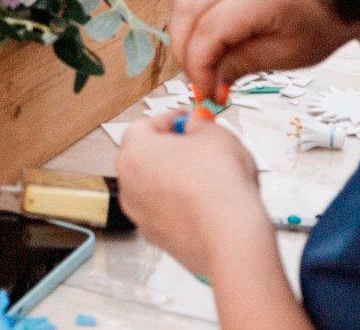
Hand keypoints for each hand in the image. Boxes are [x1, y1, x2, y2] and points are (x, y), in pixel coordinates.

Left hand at [115, 103, 266, 278]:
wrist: (230, 238)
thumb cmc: (219, 188)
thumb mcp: (215, 134)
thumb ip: (199, 125)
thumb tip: (195, 127)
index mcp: (134, 153)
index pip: (145, 126)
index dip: (170, 121)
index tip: (186, 122)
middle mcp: (129, 186)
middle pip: (146, 158)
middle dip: (171, 151)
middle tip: (197, 148)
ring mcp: (141, 216)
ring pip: (155, 189)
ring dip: (175, 181)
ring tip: (207, 179)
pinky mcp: (159, 239)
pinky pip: (167, 214)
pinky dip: (182, 207)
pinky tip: (207, 204)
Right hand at [167, 0, 352, 96]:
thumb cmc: (323, 22)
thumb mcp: (288, 55)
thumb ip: (241, 65)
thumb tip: (207, 81)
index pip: (210, 30)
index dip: (199, 66)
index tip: (205, 90)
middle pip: (189, 8)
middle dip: (185, 50)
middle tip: (199, 76)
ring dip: (180, 19)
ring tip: (198, 44)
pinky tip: (195, 6)